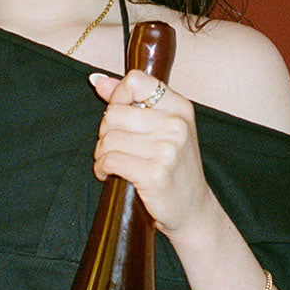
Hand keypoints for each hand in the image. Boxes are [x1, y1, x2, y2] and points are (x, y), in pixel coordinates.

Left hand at [89, 71, 214, 238]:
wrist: (192, 209)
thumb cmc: (173, 167)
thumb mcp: (162, 128)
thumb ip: (130, 100)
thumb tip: (97, 80)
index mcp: (180, 107)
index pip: (136, 81)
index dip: (117, 96)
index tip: (117, 116)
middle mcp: (176, 125)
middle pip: (115, 113)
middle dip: (105, 132)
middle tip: (113, 147)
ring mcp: (167, 149)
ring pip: (109, 139)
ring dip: (102, 154)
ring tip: (112, 162)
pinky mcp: (154, 174)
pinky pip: (110, 161)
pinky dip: (102, 169)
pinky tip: (109, 174)